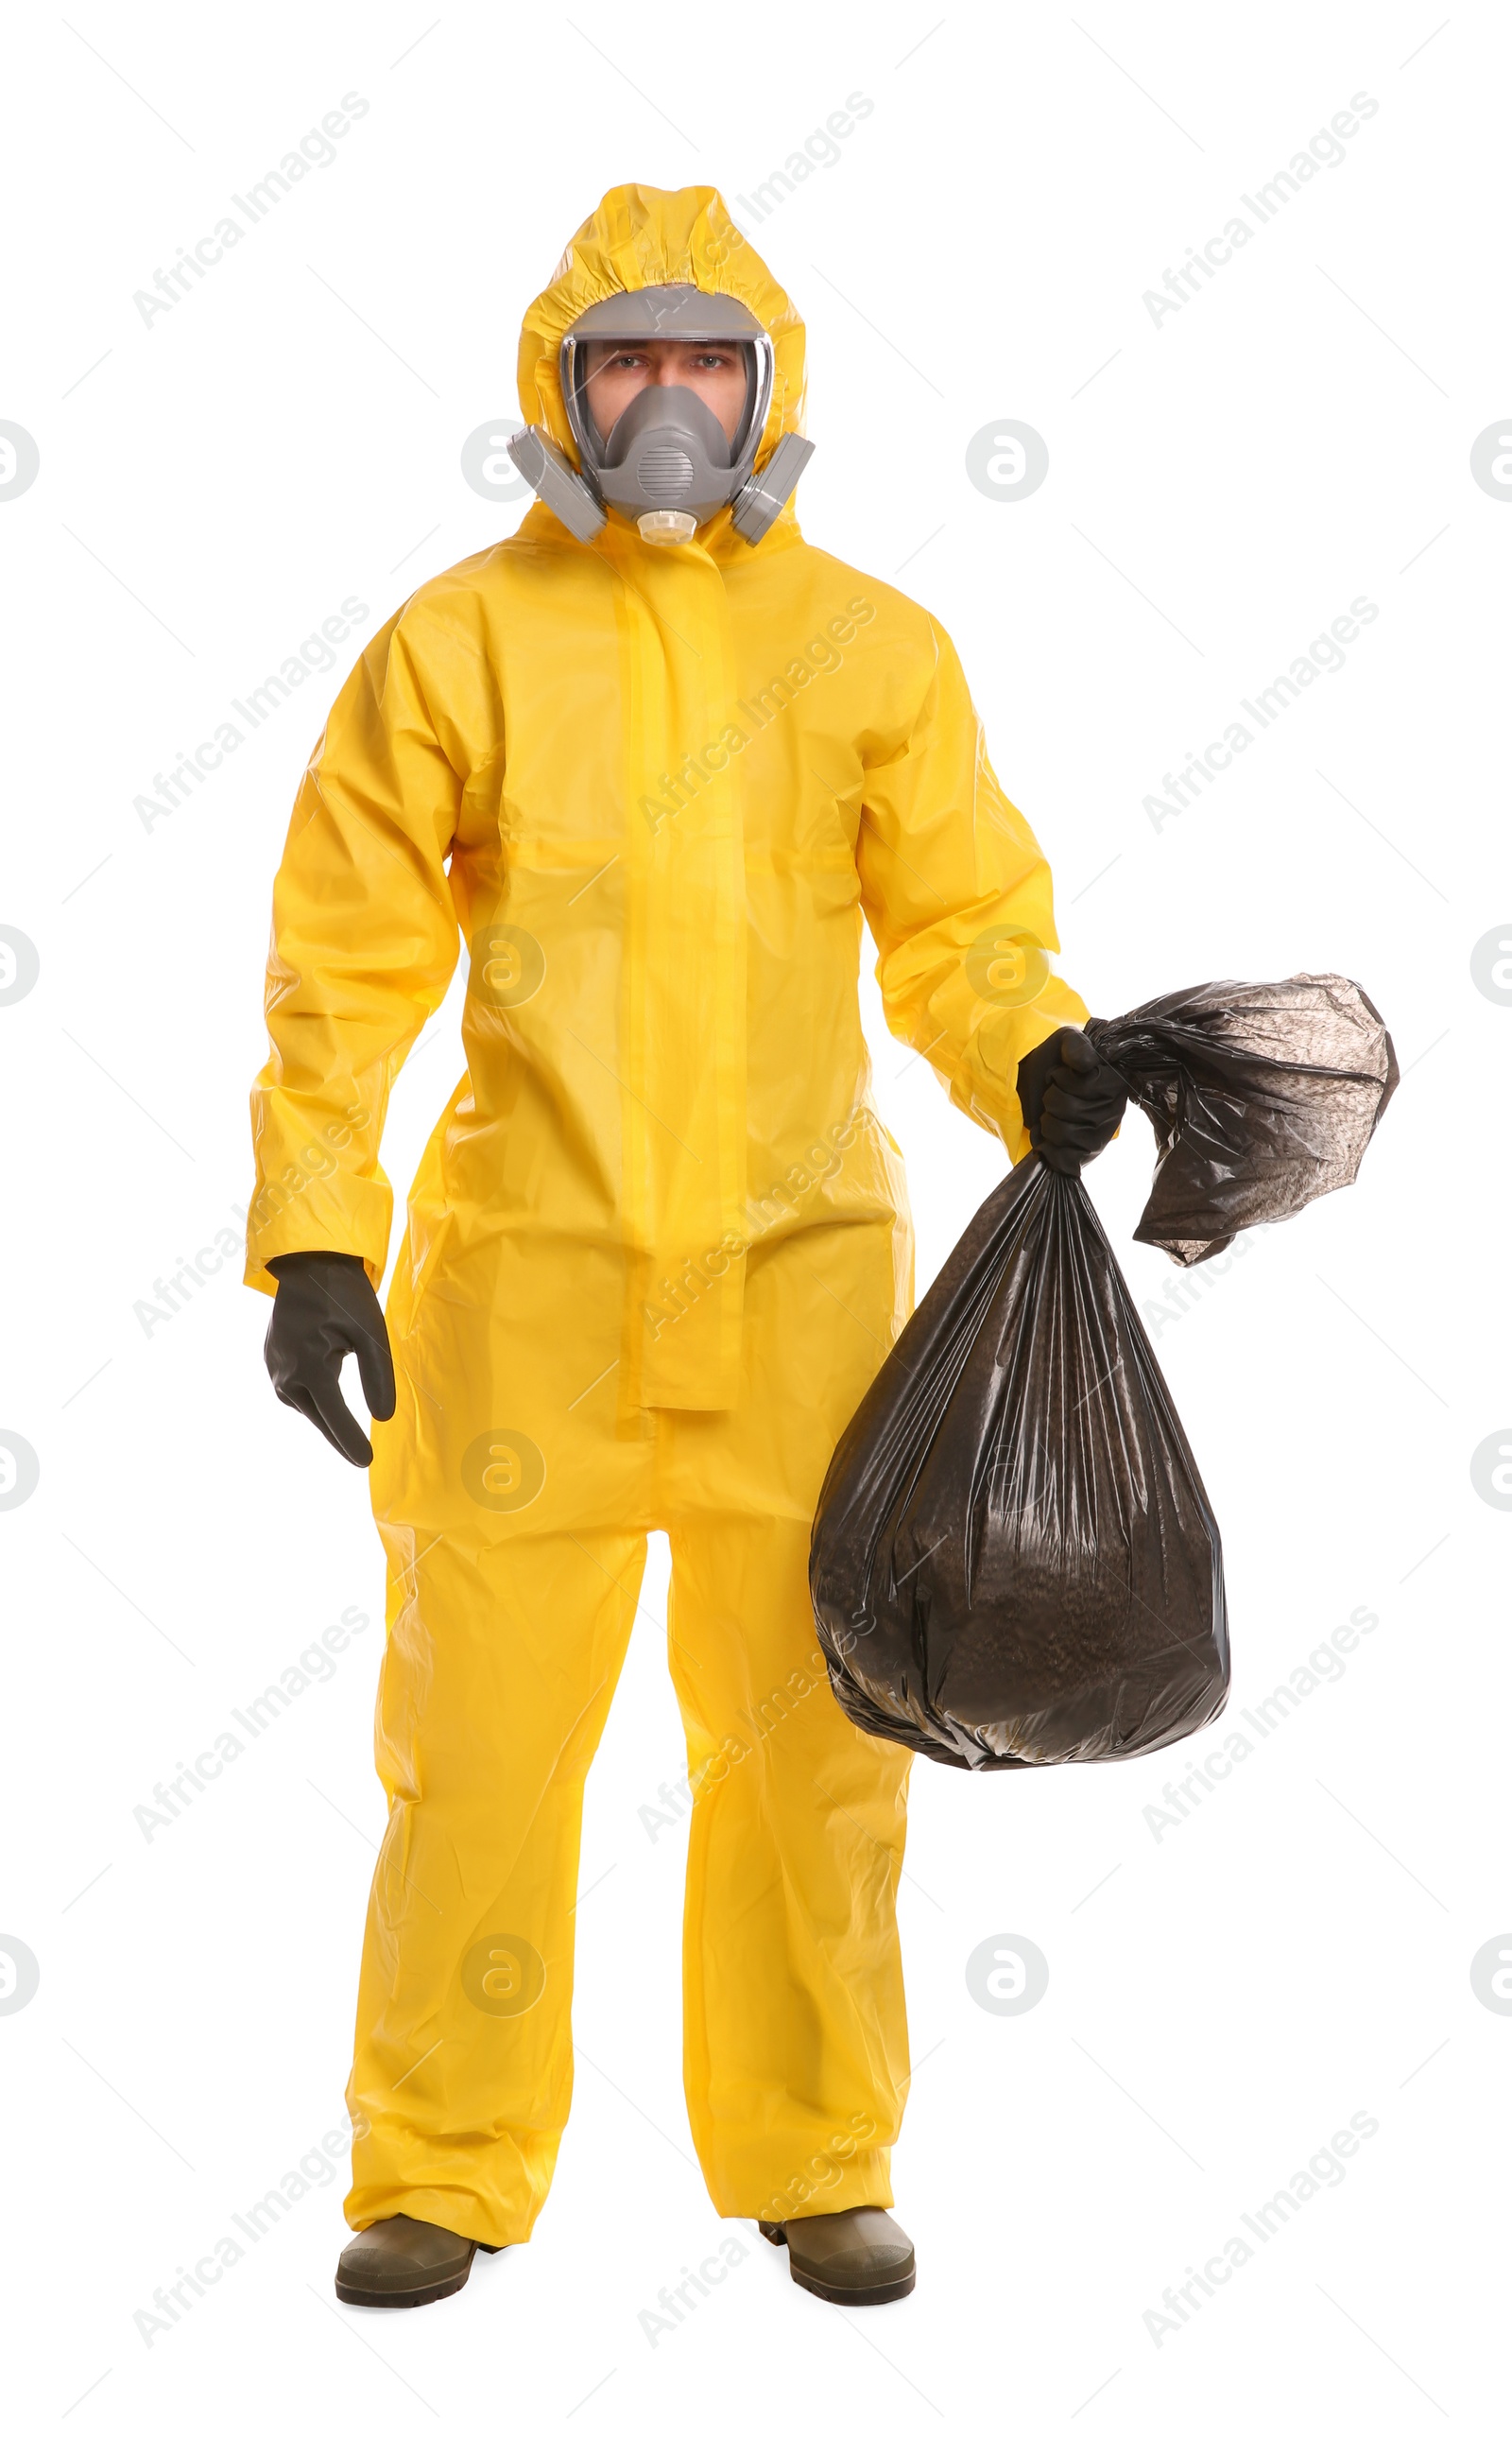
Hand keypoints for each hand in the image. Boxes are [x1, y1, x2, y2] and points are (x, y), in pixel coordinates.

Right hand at [264, 1251, 395, 1466]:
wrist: (308, 1265)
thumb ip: (377, 1375)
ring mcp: (274, 1369)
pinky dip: (315, 1397)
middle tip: (362, 1458)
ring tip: (347, 1425)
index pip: (334, 1413)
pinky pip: (297, 1390)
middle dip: (339, 1435)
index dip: (350, 1440)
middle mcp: (286, 1372)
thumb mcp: (371, 1332)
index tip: (366, 1462)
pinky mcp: (272, 1363)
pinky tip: (326, 1395)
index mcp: (310, 1364)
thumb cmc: (344, 1295)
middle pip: (318, 1415)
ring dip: (326, 1413)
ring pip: (306, 1404)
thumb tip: (383, 1417)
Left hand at [1015, 1027, 1128, 1175]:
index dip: (1062, 1078)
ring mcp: (1100, 1138)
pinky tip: (1048, 1136)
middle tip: (1055, 1094)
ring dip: (1047, 1120)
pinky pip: (1062, 1157)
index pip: (1083, 1085)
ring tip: (1052, 1113)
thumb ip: (1076, 1046)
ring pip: (1062, 1132)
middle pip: (1069, 1109)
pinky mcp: (1085, 1157)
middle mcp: (1113, 1113)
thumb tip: (1086, 1065)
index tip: (1062, 1074)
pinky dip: (1046, 1145)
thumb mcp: (1066, 1041)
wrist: (1034, 1084)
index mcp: (1115, 1083)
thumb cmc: (1057, 1062)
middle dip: (1051, 1098)